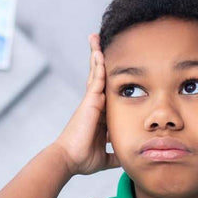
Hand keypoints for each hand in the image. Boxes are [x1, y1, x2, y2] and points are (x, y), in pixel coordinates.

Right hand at [51, 34, 120, 175]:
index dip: (109, 80)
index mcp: (99, 116)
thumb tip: (127, 159)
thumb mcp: (106, 157)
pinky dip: (98, 64)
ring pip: (96, 74)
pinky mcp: (89, 101)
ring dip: (96, 55)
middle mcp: (94, 106)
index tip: (113, 70)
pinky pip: (96, 79)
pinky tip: (99, 51)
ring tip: (96, 37)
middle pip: (99, 78)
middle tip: (99, 43)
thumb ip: (116, 155)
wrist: (69, 160)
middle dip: (99, 61)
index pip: (106, 93)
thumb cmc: (83, 159)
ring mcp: (91, 102)